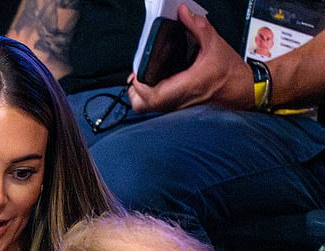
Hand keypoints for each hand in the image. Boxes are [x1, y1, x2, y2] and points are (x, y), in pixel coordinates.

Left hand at [128, 4, 253, 112]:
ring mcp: (179, 108)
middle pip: (144, 105)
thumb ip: (197, 26)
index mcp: (188, 86)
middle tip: (139, 73)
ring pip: (149, 109)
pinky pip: (159, 107)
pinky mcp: (180, 110)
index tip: (138, 70)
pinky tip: (157, 81)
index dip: (140, 84)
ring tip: (146, 76)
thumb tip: (182, 12)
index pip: (153, 95)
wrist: (243, 90)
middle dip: (136, 90)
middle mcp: (180, 101)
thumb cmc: (230, 71)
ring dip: (142, 94)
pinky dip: (152, 96)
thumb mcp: (214, 43)